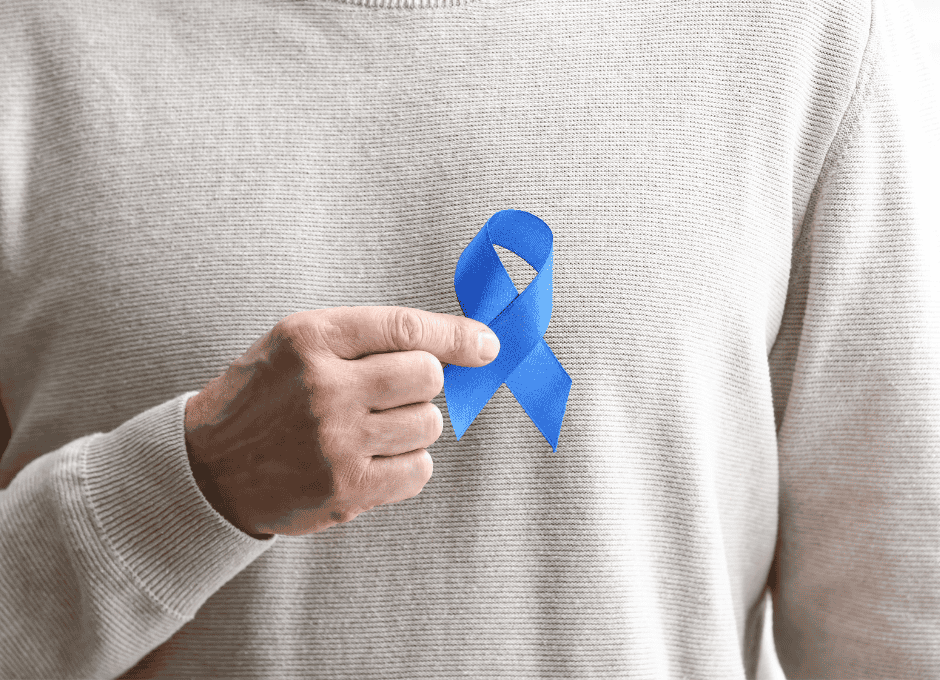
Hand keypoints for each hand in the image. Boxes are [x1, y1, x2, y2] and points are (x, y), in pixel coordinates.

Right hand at [183, 307, 498, 536]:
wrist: (209, 468)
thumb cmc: (265, 396)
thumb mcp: (298, 344)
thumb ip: (369, 337)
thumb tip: (460, 346)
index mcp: (310, 340)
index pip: (405, 329)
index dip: (457, 335)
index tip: (487, 344)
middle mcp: (324, 388)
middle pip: (427, 377)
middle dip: (419, 383)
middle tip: (386, 394)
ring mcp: (336, 443)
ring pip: (429, 424)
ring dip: (412, 426)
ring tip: (370, 429)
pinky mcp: (347, 491)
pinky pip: (420, 470)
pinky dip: (408, 464)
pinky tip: (372, 458)